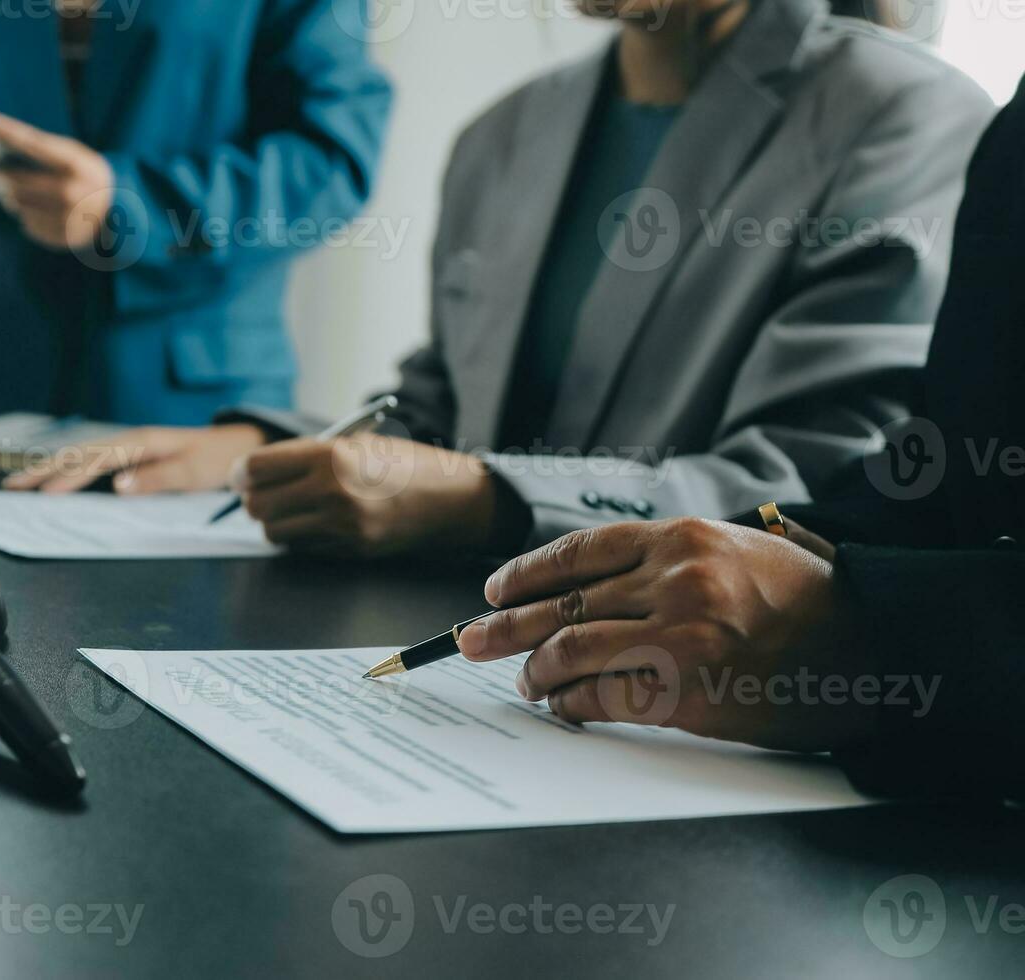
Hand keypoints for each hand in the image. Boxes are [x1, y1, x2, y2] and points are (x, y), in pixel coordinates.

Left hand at [0, 112, 114, 249]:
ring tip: (14, 193)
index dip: (7, 131)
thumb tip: (1, 159)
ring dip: (12, 198)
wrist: (118, 209)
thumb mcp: (75, 156)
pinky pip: (29, 226)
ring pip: (20, 206)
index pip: (33, 142)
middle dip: (1, 174)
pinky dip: (27, 217)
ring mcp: (68, 217)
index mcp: (75, 163)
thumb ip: (43, 153)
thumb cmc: (86, 175)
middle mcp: (71, 190)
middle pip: (19, 182)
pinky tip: (35, 211)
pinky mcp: (63, 237)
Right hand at [3, 425, 264, 494]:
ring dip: (50, 468)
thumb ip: (157, 478)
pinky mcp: (130, 455)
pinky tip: (52, 478)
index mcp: (141, 442)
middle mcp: (130, 440)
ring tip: (20, 482)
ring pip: (81, 455)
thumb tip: (117, 485)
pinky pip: (92, 461)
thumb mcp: (192, 473)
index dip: (69, 475)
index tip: (44, 492)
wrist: (235, 447)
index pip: (96, 460)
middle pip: (79, 453)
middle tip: (13, 485)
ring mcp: (128, 446)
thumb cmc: (216, 461)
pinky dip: (67, 468)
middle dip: (44, 469)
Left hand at [234, 435, 499, 556]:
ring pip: (274, 533)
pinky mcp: (348, 551)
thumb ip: (306, 456)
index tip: (242, 474)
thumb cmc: (403, 464)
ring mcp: (340, 527)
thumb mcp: (354, 443)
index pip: (257, 468)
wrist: (450, 499)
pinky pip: (301, 548)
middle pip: (258, 505)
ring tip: (292, 507)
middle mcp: (331, 493)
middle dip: (254, 499)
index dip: (242, 472)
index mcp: (330, 456)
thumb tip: (257, 472)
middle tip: (262, 491)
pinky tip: (318, 521)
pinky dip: (299, 537)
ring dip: (274, 521)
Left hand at [454, 518, 871, 750]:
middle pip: (560, 604)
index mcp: (681, 539)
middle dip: (503, 627)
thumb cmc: (802, 601)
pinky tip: (565, 708)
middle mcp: (673, 580)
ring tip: (527, 684)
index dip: (525, 574)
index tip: (494, 592)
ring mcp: (679, 636)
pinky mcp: (687, 691)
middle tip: (469, 641)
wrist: (871, 646)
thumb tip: (584, 591)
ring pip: (570, 651)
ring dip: (535, 673)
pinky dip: (571, 705)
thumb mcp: (732, 551)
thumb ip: (664, 561)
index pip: (578, 552)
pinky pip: (601, 698)